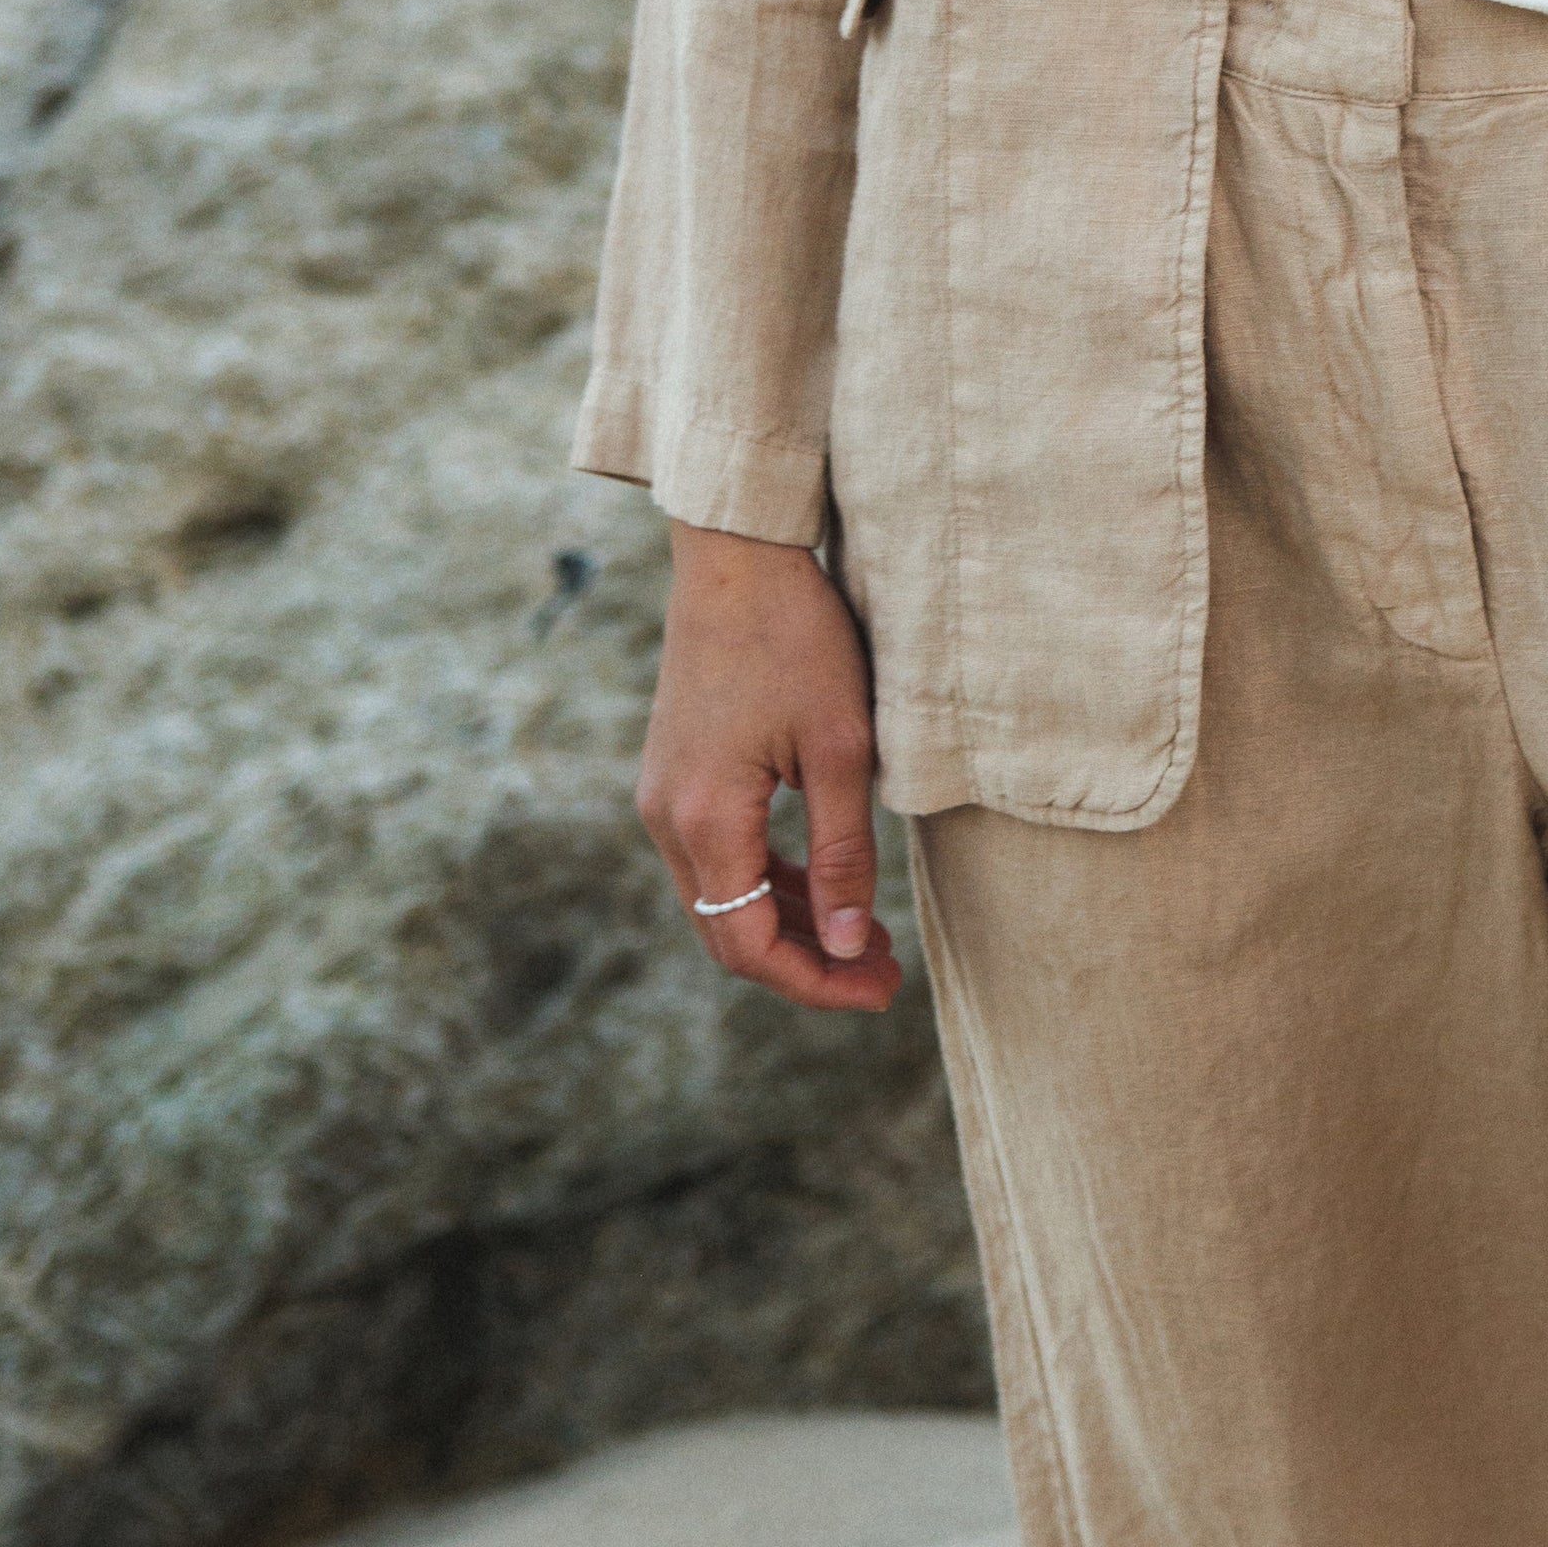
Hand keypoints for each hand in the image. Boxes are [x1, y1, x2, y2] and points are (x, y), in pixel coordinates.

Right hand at [633, 522, 900, 1012]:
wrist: (737, 555)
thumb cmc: (796, 640)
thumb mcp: (842, 749)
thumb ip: (844, 856)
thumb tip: (848, 949)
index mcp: (705, 819)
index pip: (748, 945)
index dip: (814, 982)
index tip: (879, 990)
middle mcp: (667, 818)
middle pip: (728, 933)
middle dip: (807, 963)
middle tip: (884, 975)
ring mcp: (663, 796)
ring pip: (724, 898)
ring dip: (792, 925)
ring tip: (868, 940)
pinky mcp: (676, 775)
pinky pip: (719, 857)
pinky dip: (770, 883)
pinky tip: (827, 889)